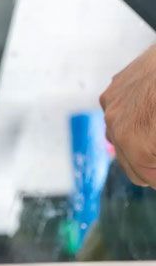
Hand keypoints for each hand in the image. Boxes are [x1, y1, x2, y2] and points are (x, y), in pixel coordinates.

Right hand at [101, 44, 155, 187]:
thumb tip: (155, 171)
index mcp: (134, 140)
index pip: (148, 177)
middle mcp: (116, 123)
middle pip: (131, 164)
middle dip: (151, 164)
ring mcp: (113, 103)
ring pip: (123, 139)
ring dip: (142, 144)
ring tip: (155, 133)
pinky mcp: (116, 87)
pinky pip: (122, 115)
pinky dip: (137, 121)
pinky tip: (154, 115)